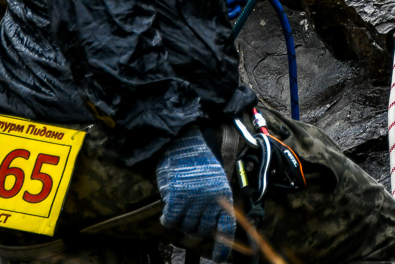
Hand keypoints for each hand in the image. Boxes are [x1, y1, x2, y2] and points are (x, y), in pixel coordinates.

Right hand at [155, 127, 234, 261]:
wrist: (183, 142)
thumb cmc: (198, 162)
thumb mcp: (216, 180)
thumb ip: (217, 202)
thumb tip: (213, 228)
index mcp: (225, 194)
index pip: (227, 227)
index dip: (223, 247)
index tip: (218, 259)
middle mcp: (211, 199)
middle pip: (202, 229)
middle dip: (195, 226)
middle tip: (188, 216)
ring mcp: (194, 198)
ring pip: (186, 226)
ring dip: (181, 221)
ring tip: (178, 208)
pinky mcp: (177, 197)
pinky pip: (171, 221)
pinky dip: (168, 219)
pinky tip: (167, 212)